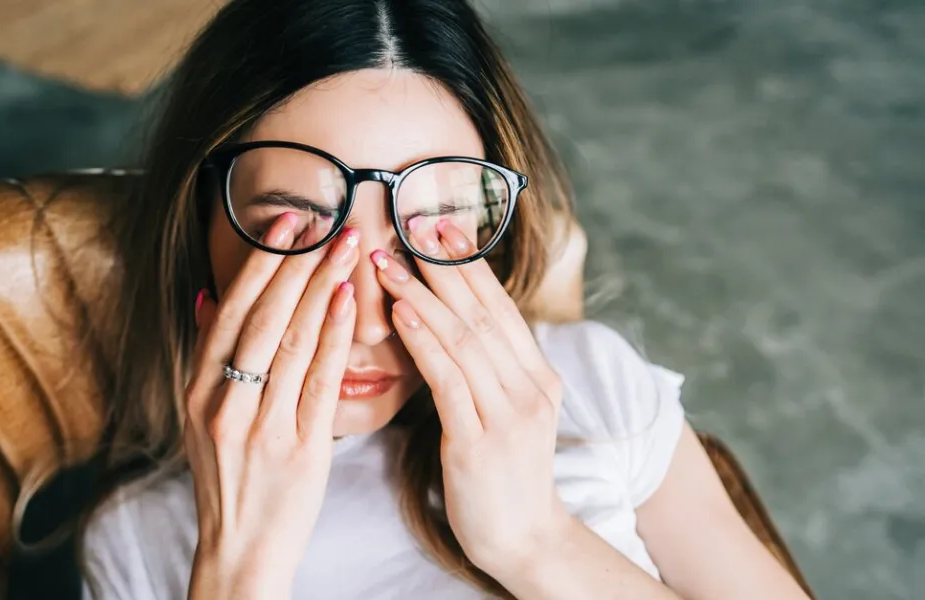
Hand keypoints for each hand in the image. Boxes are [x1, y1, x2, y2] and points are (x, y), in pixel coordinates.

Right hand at [184, 214, 359, 598]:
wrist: (240, 549)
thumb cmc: (229, 478)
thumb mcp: (202, 416)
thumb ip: (206, 357)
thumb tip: (206, 296)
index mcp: (198, 391)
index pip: (229, 311)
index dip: (259, 262)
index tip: (286, 221)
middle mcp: (223, 403)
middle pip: (261, 318)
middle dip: (296, 263)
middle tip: (327, 220)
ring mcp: (260, 427)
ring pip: (291, 342)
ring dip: (321, 287)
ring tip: (347, 247)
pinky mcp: (299, 449)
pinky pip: (318, 382)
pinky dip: (332, 337)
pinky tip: (348, 302)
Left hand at [371, 220, 572, 577]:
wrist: (524, 540)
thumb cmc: (501, 475)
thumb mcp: (504, 413)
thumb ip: (487, 369)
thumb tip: (451, 321)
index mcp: (538, 376)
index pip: (500, 307)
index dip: (469, 265)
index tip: (439, 226)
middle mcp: (531, 388)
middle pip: (483, 312)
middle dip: (444, 265)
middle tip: (409, 224)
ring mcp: (510, 414)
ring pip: (464, 339)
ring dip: (422, 295)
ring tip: (388, 262)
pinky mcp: (480, 442)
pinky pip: (448, 379)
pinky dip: (423, 341)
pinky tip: (399, 313)